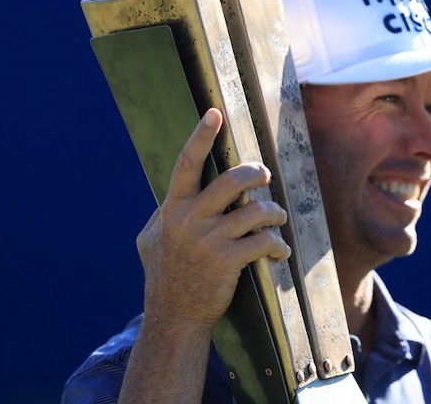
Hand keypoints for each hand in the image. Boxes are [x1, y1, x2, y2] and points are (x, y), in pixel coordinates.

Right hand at [136, 107, 291, 329]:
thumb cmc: (165, 275)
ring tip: (277, 219)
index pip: (186, 164)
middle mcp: (189, 221)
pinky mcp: (227, 262)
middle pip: (231, 181)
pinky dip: (278, 245)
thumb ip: (165, 212)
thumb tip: (176, 191)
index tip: (215, 113)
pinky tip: (279, 251)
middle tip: (265, 176)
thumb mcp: (151, 240)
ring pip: (256, 211)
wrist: (174, 318)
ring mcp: (208, 241)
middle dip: (256, 173)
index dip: (201, 136)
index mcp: (171, 209)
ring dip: (274, 213)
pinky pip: (264, 241)